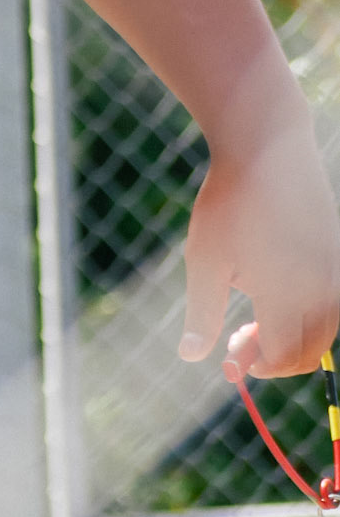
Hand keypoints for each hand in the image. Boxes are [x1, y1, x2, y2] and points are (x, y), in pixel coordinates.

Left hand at [179, 116, 339, 376]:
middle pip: (308, 351)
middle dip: (274, 358)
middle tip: (237, 342)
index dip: (255, 367)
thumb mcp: (205, 261)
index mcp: (287, 296)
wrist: (265, 149)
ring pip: (325, 331)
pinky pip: (333, 304)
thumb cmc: (229, 204)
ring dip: (294, 339)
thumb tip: (190, 357)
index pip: (282, 357)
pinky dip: (310, 316)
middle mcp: (322, 289)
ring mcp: (336, 272)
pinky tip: (278, 295)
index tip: (229, 358)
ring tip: (255, 319)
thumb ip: (202, 315)